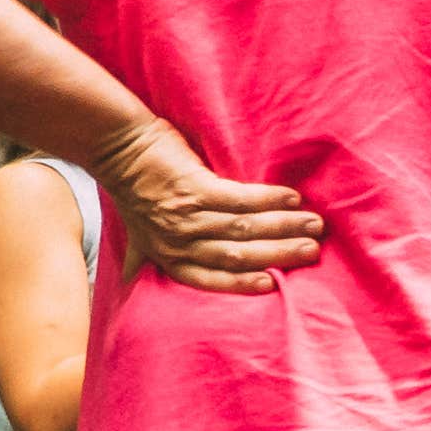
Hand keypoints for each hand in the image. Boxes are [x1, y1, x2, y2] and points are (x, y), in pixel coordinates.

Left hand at [91, 118, 323, 294]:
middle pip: (238, 255)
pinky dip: (268, 200)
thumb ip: (144, 256)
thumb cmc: (131, 188)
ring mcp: (186, 215)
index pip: (210, 279)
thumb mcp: (135, 231)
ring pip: (244, 228)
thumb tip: (132, 279)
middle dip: (279, 254)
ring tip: (313, 224)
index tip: (274, 285)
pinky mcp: (194, 188)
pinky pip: (240, 199)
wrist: (117, 146)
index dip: (243, 284)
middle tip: (312, 250)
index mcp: (167, 256)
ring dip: (283, 226)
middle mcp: (177, 241)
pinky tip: (290, 198)